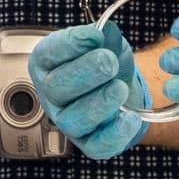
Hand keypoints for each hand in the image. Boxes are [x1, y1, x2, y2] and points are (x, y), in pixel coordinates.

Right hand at [28, 23, 149, 159]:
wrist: (121, 90)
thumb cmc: (106, 64)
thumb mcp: (107, 43)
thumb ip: (106, 36)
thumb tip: (106, 32)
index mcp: (48, 64)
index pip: (48, 54)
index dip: (69, 44)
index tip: (94, 35)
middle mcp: (51, 94)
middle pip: (57, 87)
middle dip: (84, 73)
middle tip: (108, 62)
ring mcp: (67, 121)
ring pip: (74, 119)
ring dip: (98, 104)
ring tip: (120, 89)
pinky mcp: (88, 143)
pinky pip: (96, 145)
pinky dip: (114, 134)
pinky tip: (130, 118)